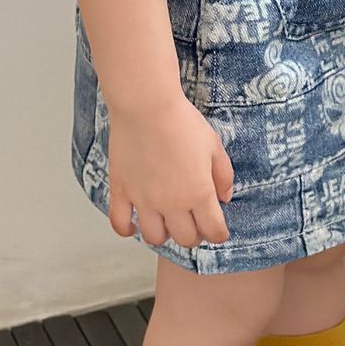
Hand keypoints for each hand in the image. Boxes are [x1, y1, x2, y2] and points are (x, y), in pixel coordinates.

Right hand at [105, 92, 233, 249]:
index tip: (217, 226)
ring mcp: (144, 200)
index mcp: (199, 193)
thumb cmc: (182, 121)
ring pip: (155, 238)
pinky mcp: (121, 191)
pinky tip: (134, 224)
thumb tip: (224, 198)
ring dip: (164, 234)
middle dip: (194, 234)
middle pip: (186, 239)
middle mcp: (172, 203)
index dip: (218, 233)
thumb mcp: (214, 146)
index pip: (214, 232)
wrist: (146, 105)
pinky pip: (120, 223)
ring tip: (165, 220)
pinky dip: (127, 230)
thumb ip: (223, 175)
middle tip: (193, 220)